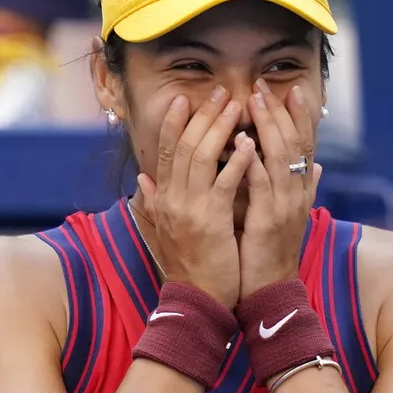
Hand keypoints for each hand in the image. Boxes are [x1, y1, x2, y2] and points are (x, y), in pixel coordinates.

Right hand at [138, 88, 255, 307]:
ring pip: (201, 157)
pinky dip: (237, 161)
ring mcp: (189, 209)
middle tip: (221, 91)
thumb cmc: (188, 266)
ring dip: (220, 128)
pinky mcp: (211, 222)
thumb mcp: (165, 231)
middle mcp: (171, 199)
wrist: (196, 301)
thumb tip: (142, 180)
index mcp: (163, 200)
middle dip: (202, 115)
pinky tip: (250, 143)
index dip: (173, 122)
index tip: (184, 98)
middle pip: (184, 145)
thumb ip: (154, 203)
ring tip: (237, 105)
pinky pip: (225, 183)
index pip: (165, 151)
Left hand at [239, 81, 322, 298]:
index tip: (292, 89)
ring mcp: (284, 207)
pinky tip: (243, 140)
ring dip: (268, 125)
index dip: (301, 116)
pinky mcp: (267, 221)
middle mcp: (297, 195)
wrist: (269, 290)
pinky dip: (253, 160)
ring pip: (280, 157)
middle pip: (295, 143)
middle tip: (265, 85)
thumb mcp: (289, 215)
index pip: (306, 145)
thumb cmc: (271, 252)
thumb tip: (318, 166)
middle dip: (281, 111)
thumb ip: (301, 187)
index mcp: (301, 191)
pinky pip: (261, 184)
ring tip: (254, 99)